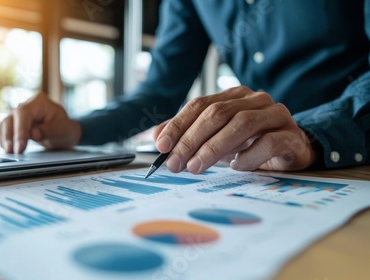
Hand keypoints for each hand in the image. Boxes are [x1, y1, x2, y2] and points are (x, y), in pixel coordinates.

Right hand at [0, 92, 81, 152]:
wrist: (63, 131)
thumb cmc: (64, 128)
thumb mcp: (63, 130)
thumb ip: (49, 130)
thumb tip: (34, 134)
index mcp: (39, 101)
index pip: (24, 113)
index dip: (20, 130)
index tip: (20, 146)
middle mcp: (26, 105)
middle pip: (11, 118)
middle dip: (10, 136)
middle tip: (13, 152)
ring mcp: (19, 114)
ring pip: (5, 124)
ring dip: (5, 139)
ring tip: (9, 152)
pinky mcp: (14, 123)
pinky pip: (4, 129)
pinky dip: (4, 139)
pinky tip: (7, 149)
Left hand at [153, 86, 317, 173]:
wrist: (292, 150)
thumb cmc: (249, 143)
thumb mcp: (215, 137)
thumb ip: (188, 134)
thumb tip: (156, 137)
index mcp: (234, 95)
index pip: (201, 104)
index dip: (179, 124)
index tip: (162, 146)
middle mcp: (255, 100)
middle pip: (218, 113)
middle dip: (192, 140)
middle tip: (176, 164)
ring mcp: (276, 115)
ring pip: (241, 124)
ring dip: (214, 148)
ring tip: (196, 167)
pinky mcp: (291, 135)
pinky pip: (268, 142)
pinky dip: (248, 156)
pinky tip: (236, 166)